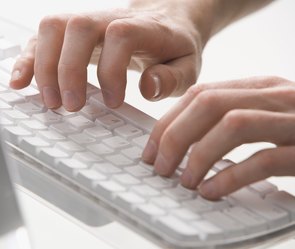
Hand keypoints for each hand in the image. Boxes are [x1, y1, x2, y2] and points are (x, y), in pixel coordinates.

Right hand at [9, 0, 214, 110]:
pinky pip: (41, 37)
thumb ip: (172, 79)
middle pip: (77, 28)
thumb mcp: (187, 66)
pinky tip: (20, 81)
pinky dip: (27, 59)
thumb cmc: (174, 46)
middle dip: (68, 71)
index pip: (119, 36)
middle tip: (71, 107)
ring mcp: (87, 21)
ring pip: (53, 28)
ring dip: (43, 65)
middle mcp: (110, 18)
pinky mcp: (72, 32)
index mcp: (144, 27)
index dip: (111, 70)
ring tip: (49, 101)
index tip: (112, 102)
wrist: (165, 18)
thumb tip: (147, 88)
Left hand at [142, 76, 294, 199]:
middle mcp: (275, 96)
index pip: (200, 94)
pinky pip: (263, 160)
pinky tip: (212, 191)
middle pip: (209, 104)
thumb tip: (184, 143)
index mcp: (260, 87)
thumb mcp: (269, 115)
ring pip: (232, 125)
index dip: (168, 122)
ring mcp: (293, 119)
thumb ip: (234, 118)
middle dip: (175, 137)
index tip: (151, 150)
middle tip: (161, 167)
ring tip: (186, 182)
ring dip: (199, 156)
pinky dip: (230, 177)